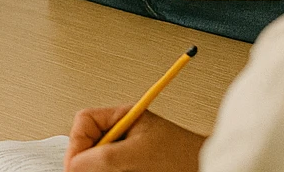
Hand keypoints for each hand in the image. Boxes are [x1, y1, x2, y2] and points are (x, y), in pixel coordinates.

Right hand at [64, 107, 203, 171]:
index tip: (75, 165)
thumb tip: (75, 164)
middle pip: (88, 145)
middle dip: (87, 162)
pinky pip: (110, 170)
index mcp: (123, 117)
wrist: (207, 168)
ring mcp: (126, 153)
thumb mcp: (139, 154)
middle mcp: (122, 133)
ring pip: (97, 164)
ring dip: (101, 170)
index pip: (85, 122)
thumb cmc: (185, 155)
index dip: (77, 143)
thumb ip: (105, 157)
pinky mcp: (131, 168)